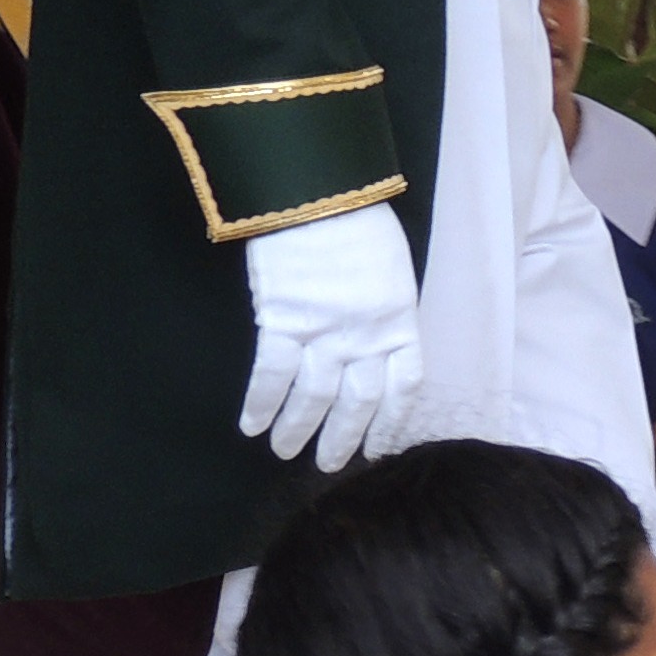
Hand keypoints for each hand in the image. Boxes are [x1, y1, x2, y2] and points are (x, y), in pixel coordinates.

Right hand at [238, 205, 421, 467]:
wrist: (318, 191)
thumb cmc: (358, 221)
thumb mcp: (392, 270)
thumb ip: (386, 313)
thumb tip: (374, 348)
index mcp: (400, 320)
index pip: (403, 387)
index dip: (390, 424)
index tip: (376, 449)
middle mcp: (367, 334)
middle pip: (358, 402)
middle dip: (341, 439)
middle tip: (325, 464)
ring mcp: (326, 330)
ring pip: (314, 397)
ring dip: (296, 428)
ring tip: (283, 449)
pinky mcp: (284, 320)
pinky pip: (273, 375)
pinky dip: (262, 403)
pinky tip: (251, 424)